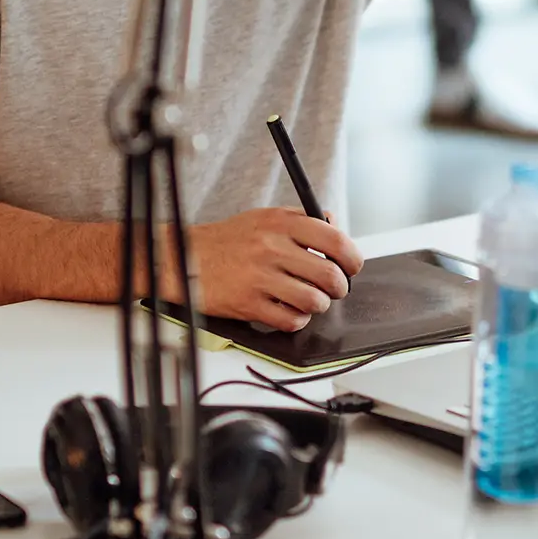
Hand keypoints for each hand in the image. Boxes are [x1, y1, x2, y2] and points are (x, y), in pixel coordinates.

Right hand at [182, 209, 363, 330]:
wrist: (184, 258)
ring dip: (318, 305)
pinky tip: (289, 310)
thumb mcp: (264, 218)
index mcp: (281, 223)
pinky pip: (291, 320)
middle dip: (339, 288)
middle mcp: (272, 248)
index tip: (352, 266)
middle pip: (329, 275)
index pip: (335, 240)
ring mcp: (260, 277)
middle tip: (334, 288)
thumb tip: (334, 224)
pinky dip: (297, 320)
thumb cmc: (228, 240)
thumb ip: (300, 219)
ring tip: (310, 300)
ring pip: (314, 301)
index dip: (352, 258)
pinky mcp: (249, 304)